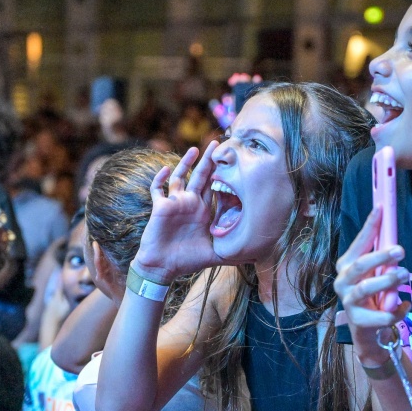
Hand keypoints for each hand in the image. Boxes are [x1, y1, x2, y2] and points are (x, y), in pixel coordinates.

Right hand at [132, 144, 225, 283]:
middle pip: (200, 176)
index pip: (213, 188)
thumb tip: (254, 257)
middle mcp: (189, 203)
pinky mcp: (161, 207)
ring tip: (195, 149)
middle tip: (217, 143)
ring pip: (179, 177)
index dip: (220, 174)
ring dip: (185, 163)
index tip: (230, 161)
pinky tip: (166, 169)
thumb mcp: (214, 256)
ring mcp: (175, 203)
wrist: (162, 267)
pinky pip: (158, 189)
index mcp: (202, 211)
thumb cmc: (187, 261)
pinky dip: (160, 179)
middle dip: (208, 160)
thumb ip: (232, 254)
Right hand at [333, 208, 409, 367]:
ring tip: (404, 274)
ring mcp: (349, 301)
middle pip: (360, 265)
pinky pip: (381, 314)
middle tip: (400, 250)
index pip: (359, 242)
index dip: (370, 225)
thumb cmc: (372, 294)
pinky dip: (397, 310)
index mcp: (346, 265)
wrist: (366, 329)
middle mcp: (343, 281)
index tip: (381, 208)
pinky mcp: (359, 321)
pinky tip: (407, 304)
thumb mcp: (374, 272)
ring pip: (365, 289)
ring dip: (386, 281)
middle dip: (380, 256)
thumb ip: (381, 257)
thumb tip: (394, 233)